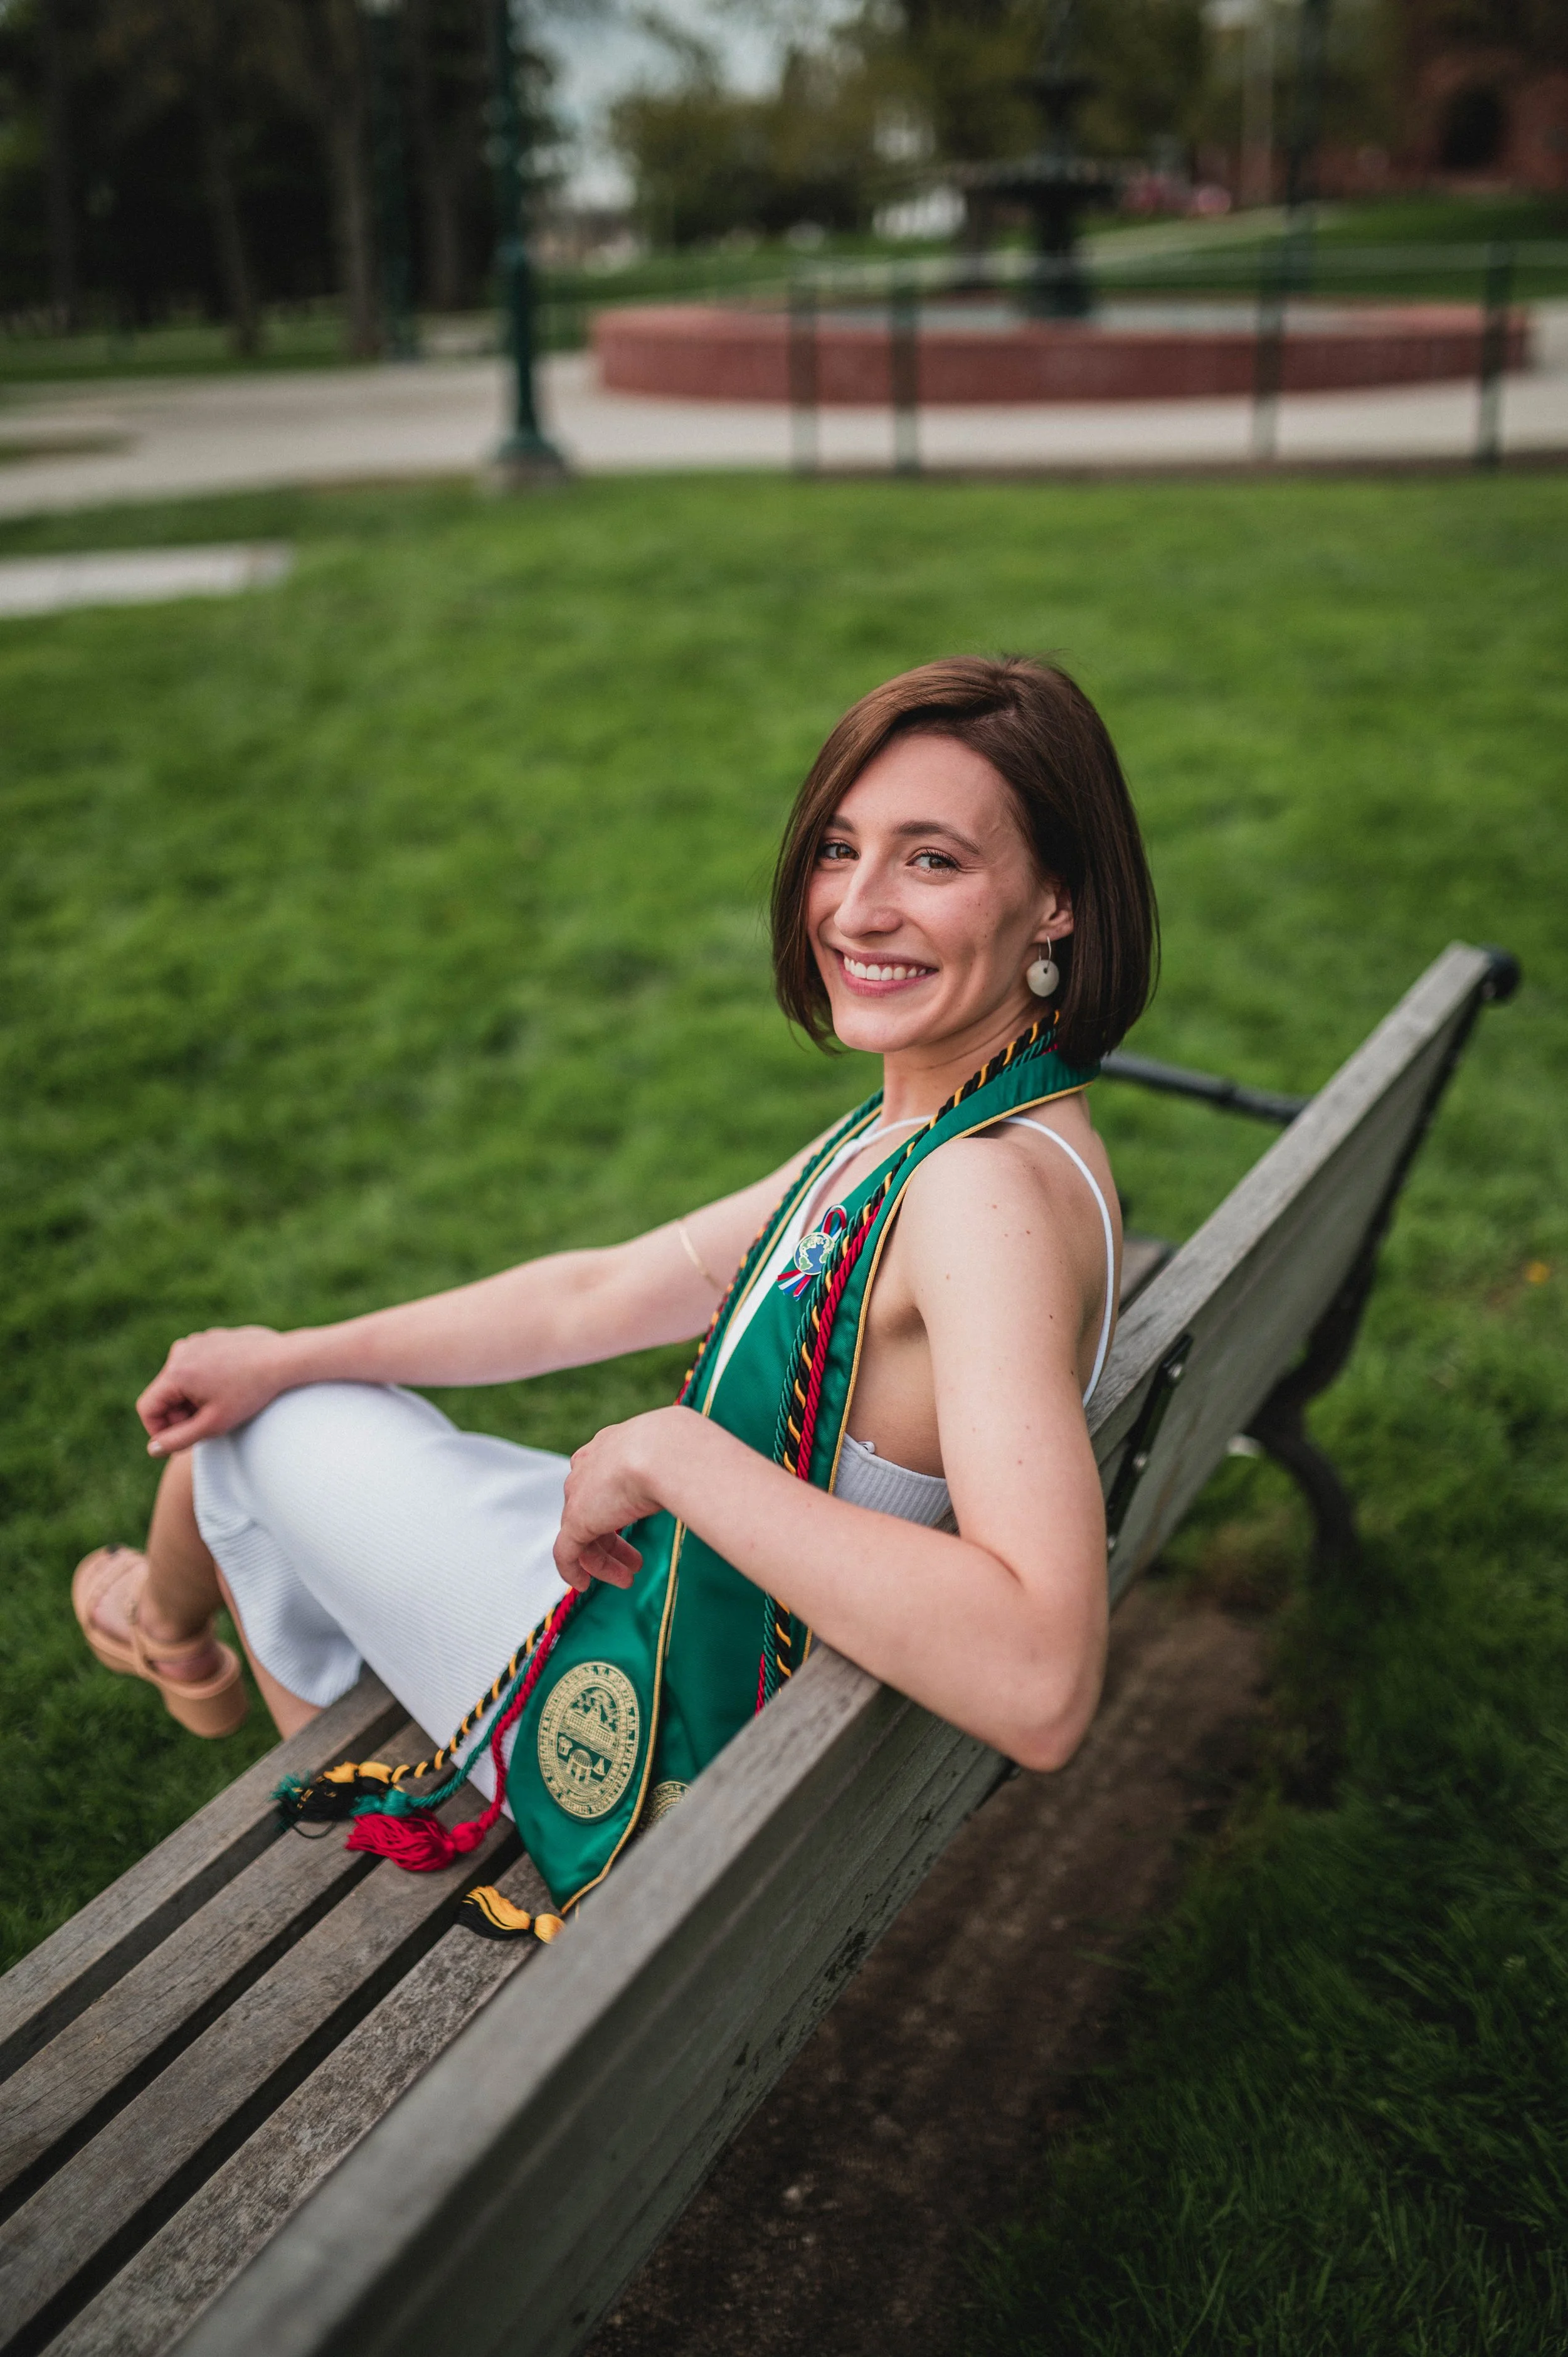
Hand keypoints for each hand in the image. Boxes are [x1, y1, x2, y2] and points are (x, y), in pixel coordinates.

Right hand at [136, 1325, 292, 1455]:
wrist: (284, 1359)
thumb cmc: (250, 1392)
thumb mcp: (213, 1424)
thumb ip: (178, 1440)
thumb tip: (153, 1449)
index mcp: (176, 1371)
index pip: (148, 1408)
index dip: (160, 1430)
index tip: (184, 1440)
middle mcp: (180, 1351)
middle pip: (164, 1394)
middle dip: (180, 1414)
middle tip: (209, 1424)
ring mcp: (195, 1341)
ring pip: (180, 1381)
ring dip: (193, 1398)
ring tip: (222, 1404)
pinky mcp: (210, 1337)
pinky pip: (196, 1366)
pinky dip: (205, 1381)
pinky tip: (231, 1386)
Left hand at [553, 1408, 681, 1592]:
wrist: (663, 1451)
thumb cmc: (679, 1450)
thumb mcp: (671, 1457)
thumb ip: (672, 1470)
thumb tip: (700, 1478)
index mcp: (610, 1447)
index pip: (603, 1484)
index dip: (614, 1511)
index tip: (629, 1532)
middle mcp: (589, 1467)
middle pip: (592, 1510)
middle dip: (612, 1542)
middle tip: (635, 1564)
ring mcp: (578, 1494)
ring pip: (581, 1535)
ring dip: (602, 1561)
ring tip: (627, 1579)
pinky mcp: (575, 1519)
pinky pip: (565, 1552)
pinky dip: (572, 1570)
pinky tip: (583, 1585)